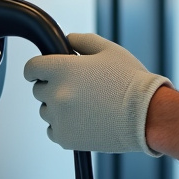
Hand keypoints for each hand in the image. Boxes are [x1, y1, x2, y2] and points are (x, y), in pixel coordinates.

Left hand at [24, 33, 170, 154]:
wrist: (147, 115)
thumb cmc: (131, 81)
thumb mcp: (109, 50)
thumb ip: (82, 40)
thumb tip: (67, 40)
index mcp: (63, 69)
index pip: (31, 68)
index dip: (37, 68)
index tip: (43, 72)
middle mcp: (56, 93)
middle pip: (38, 90)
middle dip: (52, 87)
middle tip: (77, 90)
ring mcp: (59, 117)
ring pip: (46, 111)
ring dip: (58, 107)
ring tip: (85, 106)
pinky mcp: (65, 138)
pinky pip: (53, 131)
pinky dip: (64, 126)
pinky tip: (84, 120)